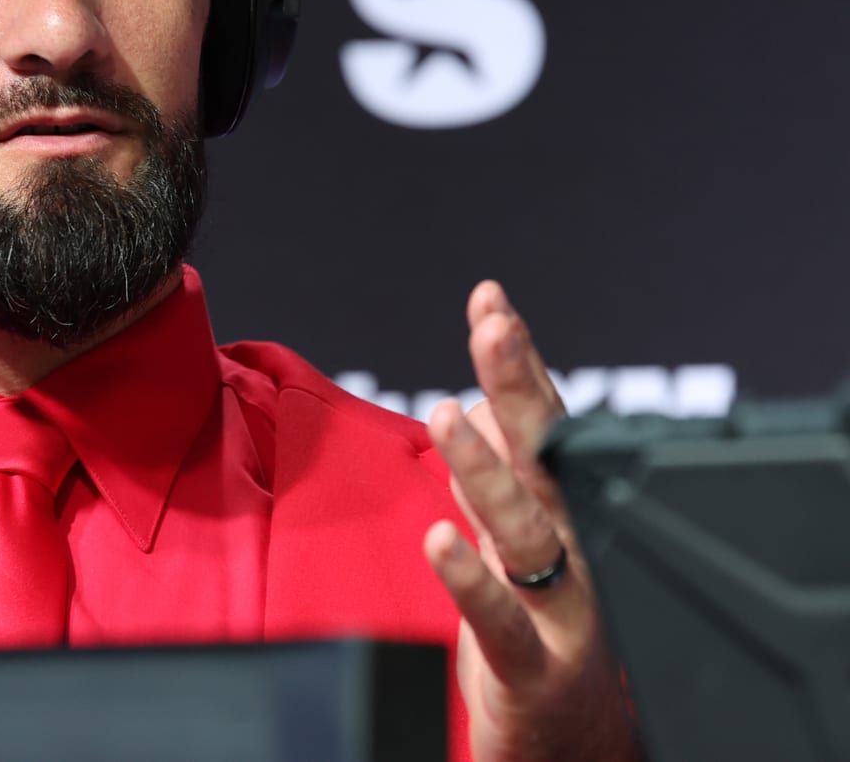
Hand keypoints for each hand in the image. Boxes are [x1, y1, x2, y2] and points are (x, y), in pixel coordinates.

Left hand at [424, 281, 640, 761]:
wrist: (576, 748)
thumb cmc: (545, 635)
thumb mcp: (517, 546)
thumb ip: (500, 476)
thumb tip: (487, 401)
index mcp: (562, 515)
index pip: (542, 423)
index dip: (516, 360)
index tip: (490, 299)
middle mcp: (572, 550)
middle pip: (547, 456)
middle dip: (520, 384)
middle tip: (494, 325)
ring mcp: (560, 607)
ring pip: (525, 528)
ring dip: (486, 467)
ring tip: (449, 414)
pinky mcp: (534, 665)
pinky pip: (501, 618)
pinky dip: (471, 577)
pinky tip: (440, 538)